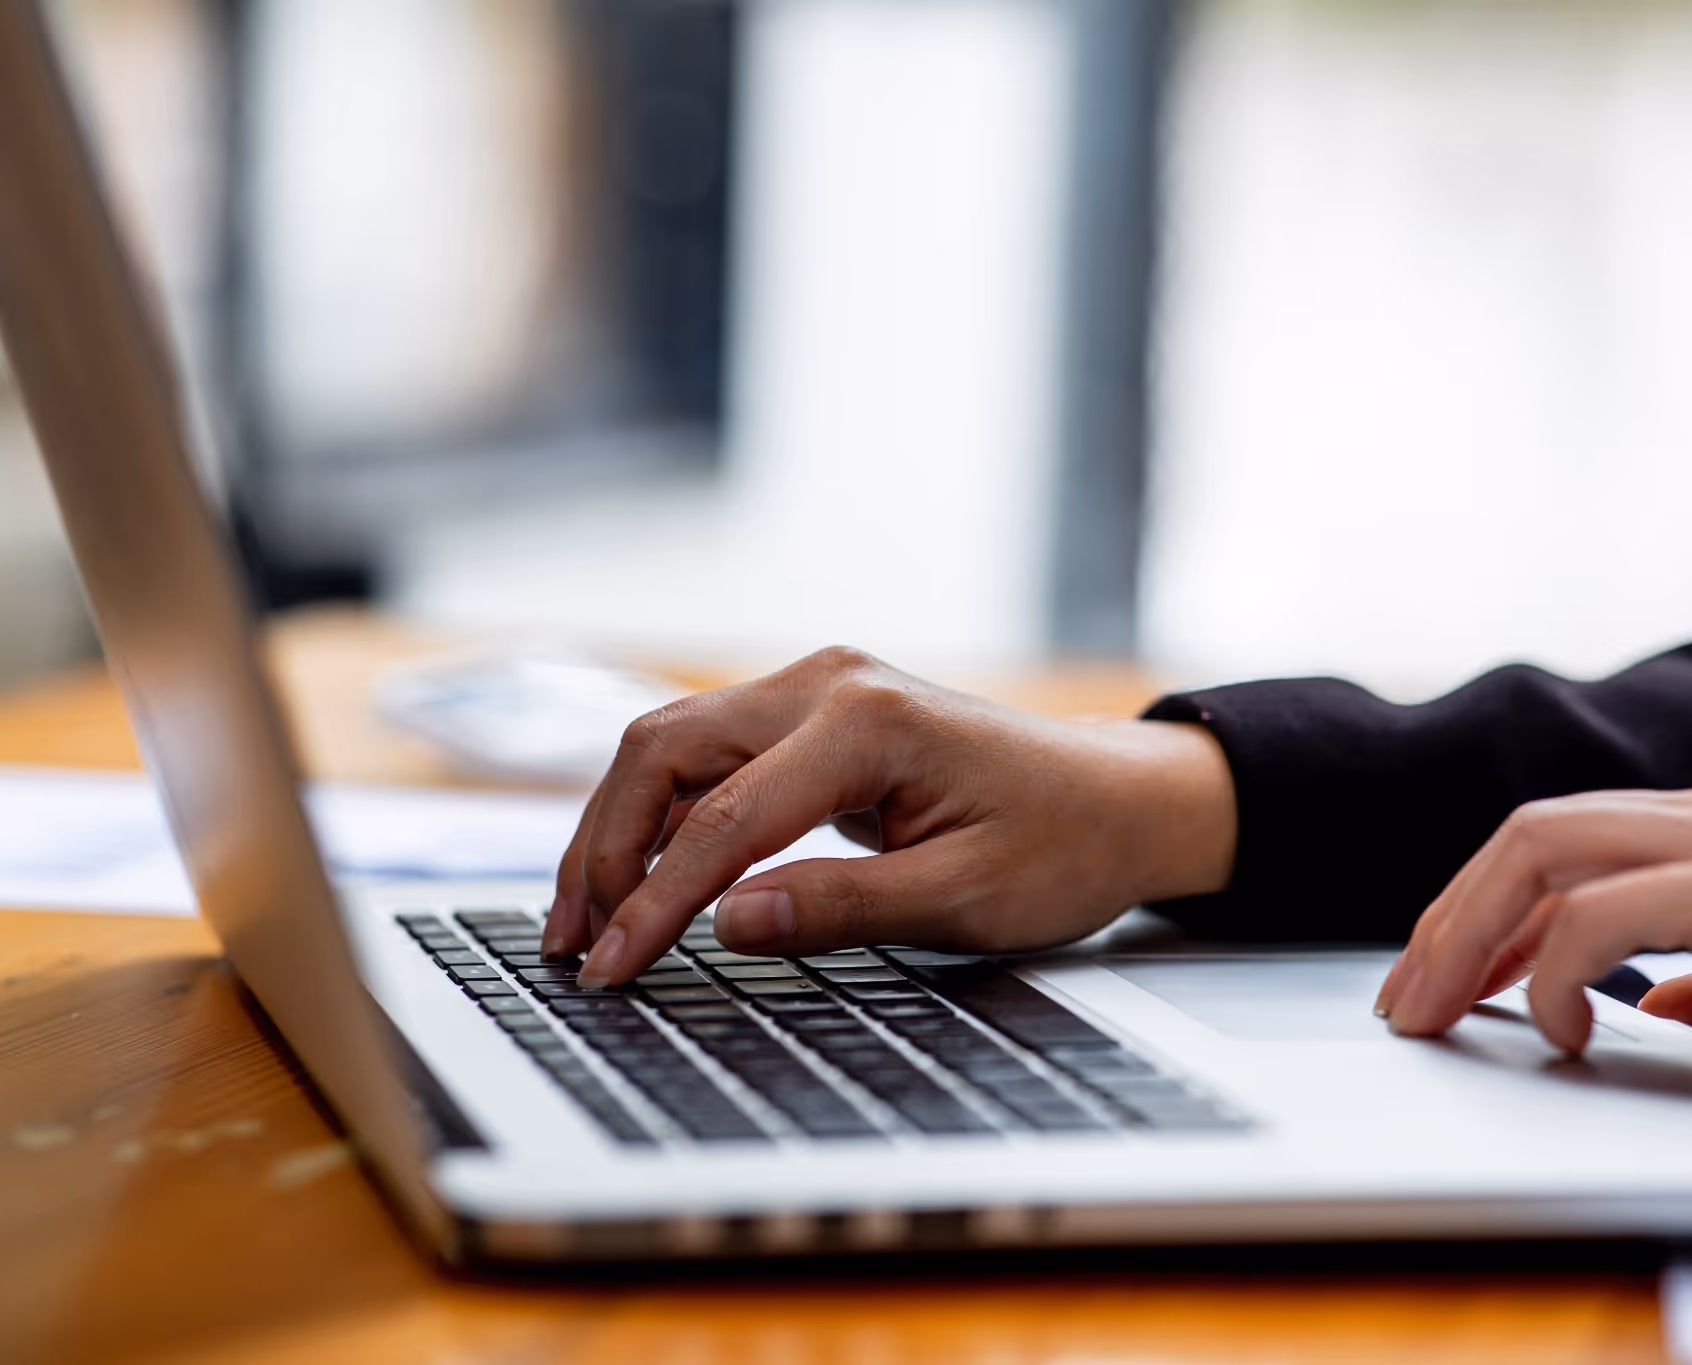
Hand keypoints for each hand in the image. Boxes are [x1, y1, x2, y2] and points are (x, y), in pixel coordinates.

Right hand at [542, 647, 1236, 986]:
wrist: (1118, 798)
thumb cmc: (1061, 847)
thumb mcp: (964, 899)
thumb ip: (841, 908)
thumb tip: (724, 925)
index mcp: (868, 723)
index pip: (725, 820)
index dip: (656, 902)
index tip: (613, 969)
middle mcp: (827, 683)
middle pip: (665, 751)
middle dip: (603, 848)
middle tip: (573, 942)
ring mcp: (816, 687)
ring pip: (672, 745)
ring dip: (619, 827)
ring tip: (585, 919)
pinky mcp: (813, 711)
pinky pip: (710, 755)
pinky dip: (662, 813)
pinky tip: (640, 875)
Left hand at [1373, 778, 1691, 1117]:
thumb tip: (1659, 1004)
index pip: (1565, 846)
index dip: (1482, 911)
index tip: (1436, 982)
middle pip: (1532, 836)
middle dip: (1448, 918)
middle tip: (1403, 1003)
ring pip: (1546, 853)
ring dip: (1468, 934)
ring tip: (1435, 1010)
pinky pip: (1612, 914)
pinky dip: (1558, 970)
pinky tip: (1560, 1029)